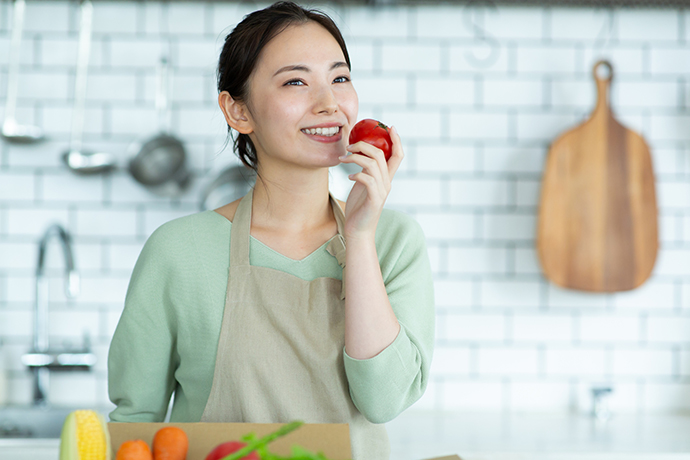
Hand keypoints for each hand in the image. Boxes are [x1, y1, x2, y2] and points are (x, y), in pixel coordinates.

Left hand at [337, 125, 403, 240]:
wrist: (358, 230)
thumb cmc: (359, 207)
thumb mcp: (363, 184)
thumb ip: (365, 171)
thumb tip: (357, 154)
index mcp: (386, 178)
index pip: (398, 155)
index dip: (396, 140)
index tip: (390, 127)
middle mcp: (387, 183)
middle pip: (381, 155)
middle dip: (364, 145)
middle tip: (349, 145)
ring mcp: (382, 191)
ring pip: (373, 164)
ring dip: (356, 157)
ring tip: (343, 159)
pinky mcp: (374, 200)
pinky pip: (367, 179)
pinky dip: (357, 174)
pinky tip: (348, 176)